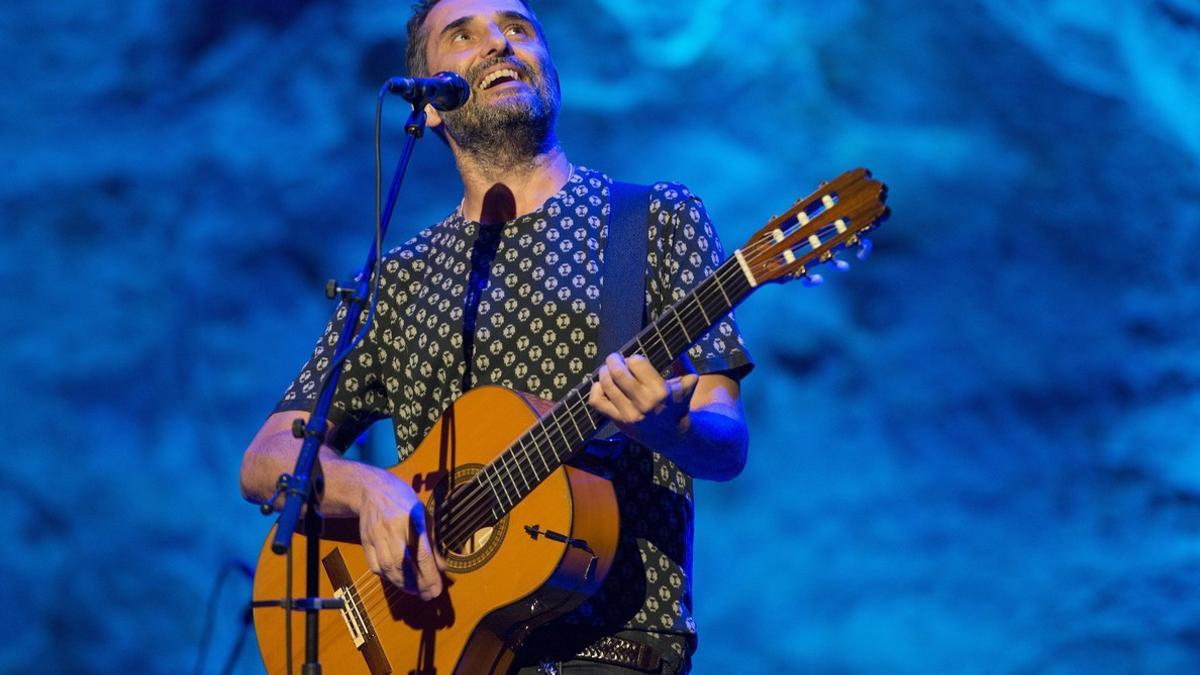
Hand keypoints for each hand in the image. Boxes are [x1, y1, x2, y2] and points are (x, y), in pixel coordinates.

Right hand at [357, 471, 443, 600]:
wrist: (373, 489)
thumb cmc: (404, 501)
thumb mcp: (424, 515)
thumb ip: (432, 542)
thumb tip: (442, 567)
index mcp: (412, 520)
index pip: (422, 555)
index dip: (430, 576)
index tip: (437, 590)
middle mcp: (393, 529)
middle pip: (403, 565)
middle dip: (417, 584)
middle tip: (427, 594)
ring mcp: (376, 536)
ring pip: (387, 568)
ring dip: (402, 584)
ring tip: (415, 590)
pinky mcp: (365, 541)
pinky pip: (375, 566)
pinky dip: (387, 576)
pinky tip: (397, 579)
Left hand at [588, 353, 698, 448]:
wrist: (672, 436)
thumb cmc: (677, 406)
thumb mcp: (686, 385)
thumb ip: (683, 365)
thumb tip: (678, 346)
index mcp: (660, 391)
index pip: (637, 363)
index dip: (632, 358)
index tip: (632, 361)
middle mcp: (643, 402)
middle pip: (618, 372)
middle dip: (613, 360)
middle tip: (614, 358)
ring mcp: (629, 413)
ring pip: (606, 385)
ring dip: (604, 372)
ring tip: (607, 370)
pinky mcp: (618, 421)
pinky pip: (597, 402)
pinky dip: (595, 390)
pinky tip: (601, 386)